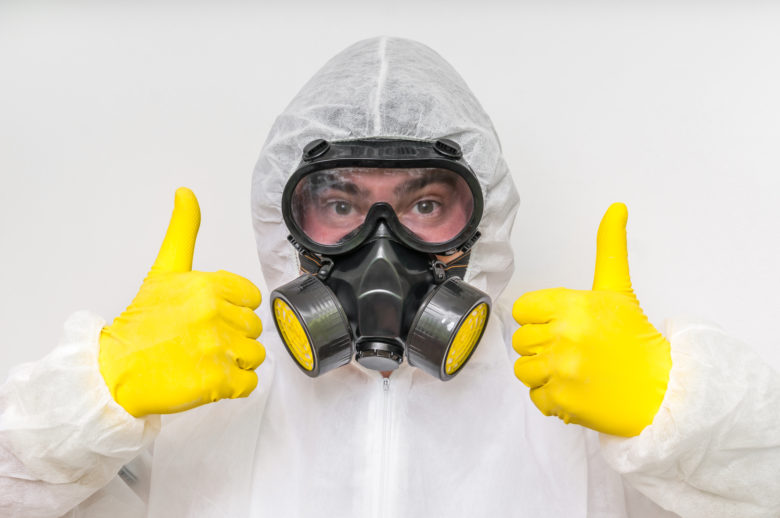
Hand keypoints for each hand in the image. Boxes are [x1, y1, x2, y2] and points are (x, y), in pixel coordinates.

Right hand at [98, 188, 264, 416]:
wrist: (116, 370)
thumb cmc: (141, 323)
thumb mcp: (164, 270)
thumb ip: (182, 231)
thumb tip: (186, 193)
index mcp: (208, 285)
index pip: (250, 297)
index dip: (234, 308)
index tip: (211, 315)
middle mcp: (215, 314)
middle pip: (253, 326)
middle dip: (233, 335)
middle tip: (202, 339)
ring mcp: (218, 348)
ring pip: (255, 354)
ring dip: (235, 360)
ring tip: (205, 358)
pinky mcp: (218, 381)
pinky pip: (249, 382)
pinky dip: (235, 385)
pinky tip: (210, 377)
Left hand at [512, 203, 670, 436]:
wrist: (662, 389)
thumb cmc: (636, 339)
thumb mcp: (619, 289)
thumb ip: (610, 247)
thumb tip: (617, 208)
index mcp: (571, 305)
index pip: (523, 309)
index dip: (539, 317)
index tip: (561, 323)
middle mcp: (563, 336)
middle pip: (522, 339)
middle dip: (544, 345)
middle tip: (575, 349)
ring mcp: (561, 370)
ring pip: (523, 369)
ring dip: (544, 372)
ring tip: (574, 369)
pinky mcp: (561, 401)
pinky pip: (535, 397)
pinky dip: (552, 398)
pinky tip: (577, 389)